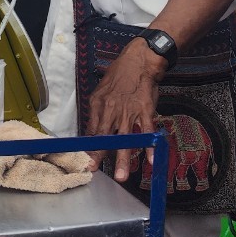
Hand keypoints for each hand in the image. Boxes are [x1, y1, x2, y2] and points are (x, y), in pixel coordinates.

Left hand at [86, 38, 165, 181]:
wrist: (140, 60)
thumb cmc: (120, 76)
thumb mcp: (102, 91)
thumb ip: (98, 111)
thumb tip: (93, 130)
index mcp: (98, 104)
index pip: (91, 130)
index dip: (88, 146)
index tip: (85, 161)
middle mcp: (112, 109)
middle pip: (104, 136)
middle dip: (99, 155)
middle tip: (94, 170)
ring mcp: (129, 110)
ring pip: (125, 138)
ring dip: (123, 158)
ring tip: (122, 175)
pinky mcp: (145, 110)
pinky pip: (147, 130)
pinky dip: (149, 145)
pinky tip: (150, 159)